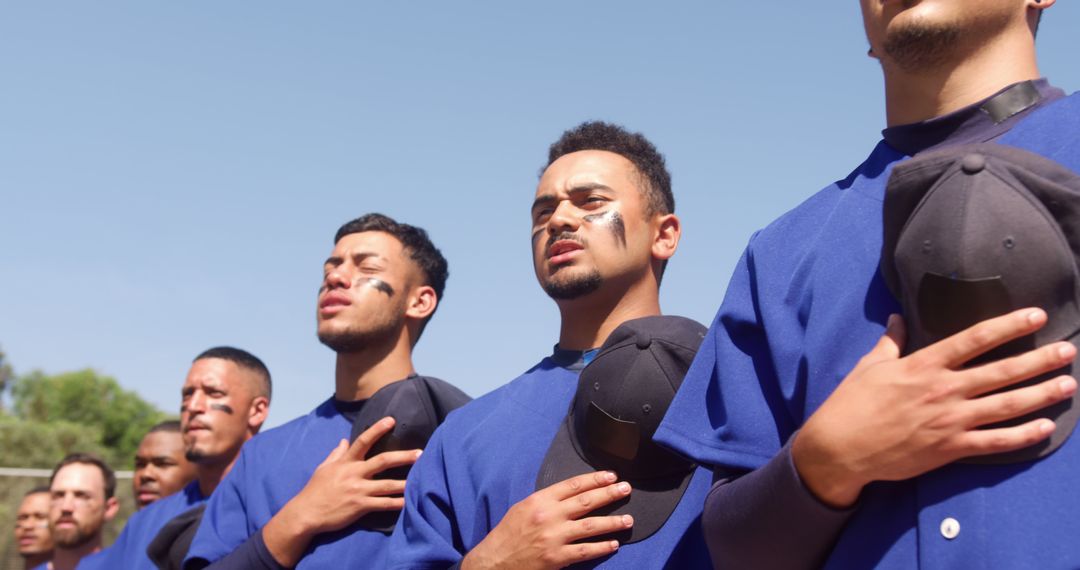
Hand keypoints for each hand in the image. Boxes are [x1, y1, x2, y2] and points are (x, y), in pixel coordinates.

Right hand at [263, 417, 420, 565]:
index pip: (363, 441)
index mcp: (346, 462)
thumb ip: (337, 453)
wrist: (306, 513)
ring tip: (422, 477)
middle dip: (403, 457)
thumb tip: (344, 440)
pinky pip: (382, 504)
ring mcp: (358, 491)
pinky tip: (409, 502)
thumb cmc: (315, 490)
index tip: (392, 420)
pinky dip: (397, 503)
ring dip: (405, 482)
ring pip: (387, 485)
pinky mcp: (359, 506)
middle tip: (421, 453)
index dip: (377, 429)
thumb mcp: (324, 468)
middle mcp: (354, 474)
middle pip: (382, 461)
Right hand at [461, 471, 633, 569]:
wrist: (494, 562)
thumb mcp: (523, 508)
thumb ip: (546, 501)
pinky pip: (585, 551)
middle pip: (586, 501)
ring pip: (591, 526)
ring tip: (628, 520)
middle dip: (609, 493)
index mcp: (540, 500)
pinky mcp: (557, 557)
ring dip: (612, 522)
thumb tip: (571, 495)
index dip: (595, 479)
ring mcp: (554, 537)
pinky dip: (601, 547)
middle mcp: (549, 516)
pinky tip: (614, 544)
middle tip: (626, 489)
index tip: (611, 476)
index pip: (573, 485)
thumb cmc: (508, 534)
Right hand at [793, 309, 1076, 507]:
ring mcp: (949, 420)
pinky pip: (995, 442)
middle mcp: (943, 390)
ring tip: (1068, 385)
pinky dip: (1023, 435)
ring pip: (1006, 405)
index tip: (1036, 316)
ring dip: (1041, 394)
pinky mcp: (949, 448)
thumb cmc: (851, 404)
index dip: (1008, 326)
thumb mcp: (869, 366)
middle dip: (1039, 360)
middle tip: (1068, 351)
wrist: (841, 448)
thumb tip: (898, 318)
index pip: (974, 339)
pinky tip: (1046, 427)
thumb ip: (890, 342)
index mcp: (923, 365)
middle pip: (1002, 371)